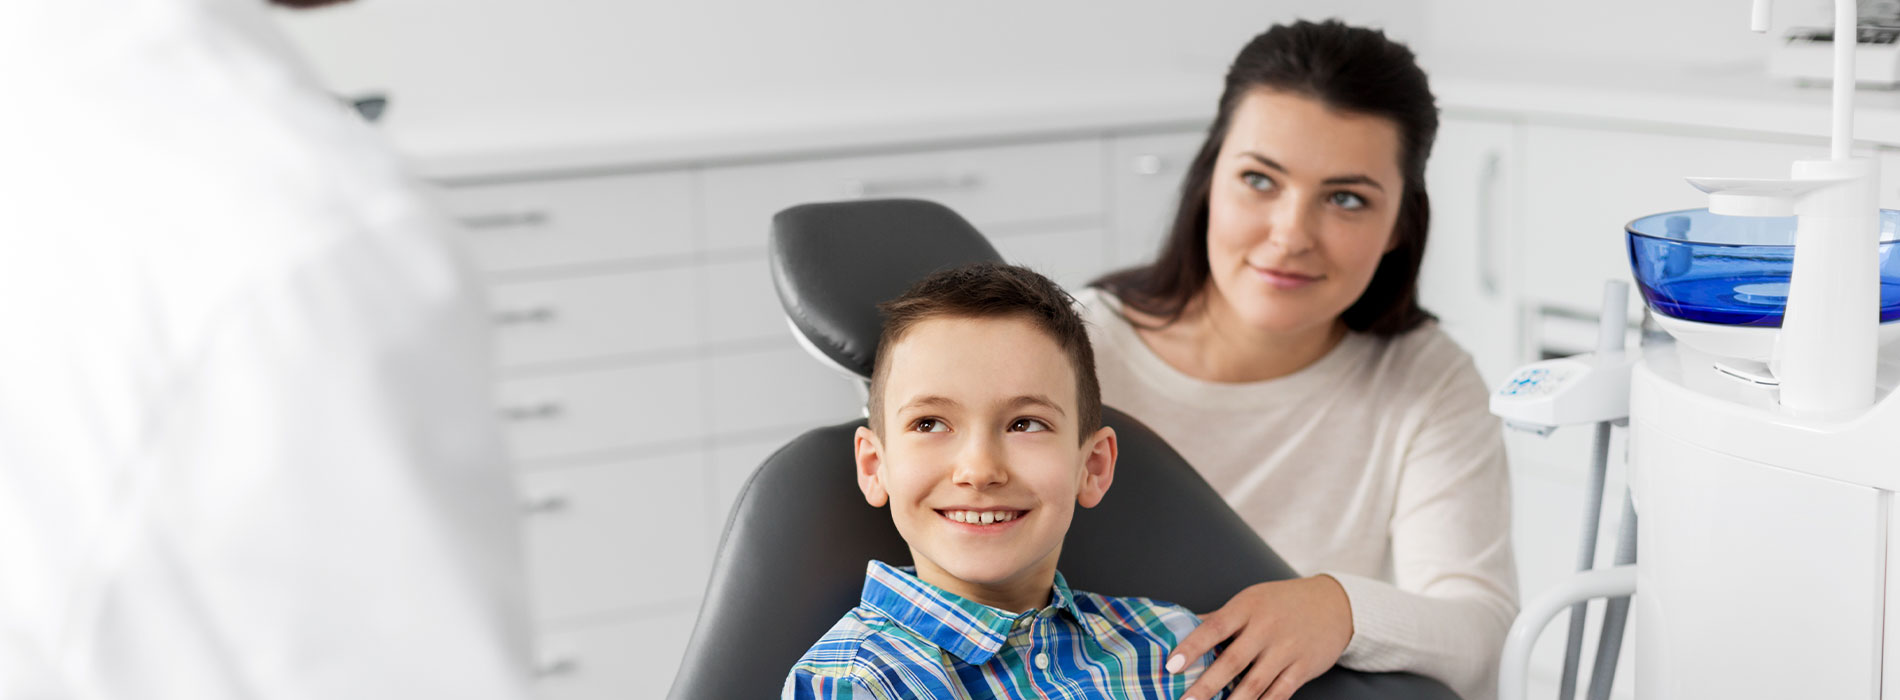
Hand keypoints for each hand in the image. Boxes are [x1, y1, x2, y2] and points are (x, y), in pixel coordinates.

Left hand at [1168, 575, 1353, 699]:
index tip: (1172, 665)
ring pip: (1255, 682)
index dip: (1191, 647)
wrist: (1334, 605)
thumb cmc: (1283, 603)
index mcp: (1247, 607)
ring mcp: (1286, 649)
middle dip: (1206, 684)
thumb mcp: (1251, 601)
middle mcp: (1266, 628)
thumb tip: (1182, 629)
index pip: (1214, 627)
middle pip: (1232, 660)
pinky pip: (1279, 693)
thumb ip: (1220, 618)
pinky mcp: (1303, 667)